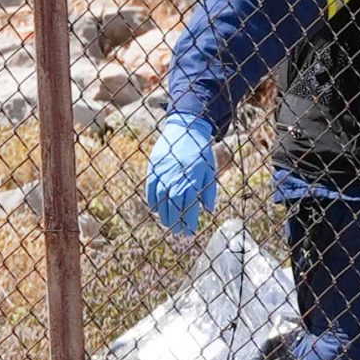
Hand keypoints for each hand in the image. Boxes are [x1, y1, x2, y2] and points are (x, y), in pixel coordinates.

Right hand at [144, 113, 218, 235]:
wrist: (185, 128)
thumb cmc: (201, 151)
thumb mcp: (210, 170)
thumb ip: (209, 191)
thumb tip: (207, 210)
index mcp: (193, 178)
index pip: (189, 205)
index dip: (189, 220)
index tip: (190, 231)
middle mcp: (176, 177)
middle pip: (173, 205)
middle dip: (175, 221)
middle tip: (178, 232)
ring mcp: (163, 173)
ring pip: (160, 200)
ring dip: (163, 214)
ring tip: (168, 224)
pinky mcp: (153, 168)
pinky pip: (150, 189)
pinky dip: (152, 201)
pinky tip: (157, 210)